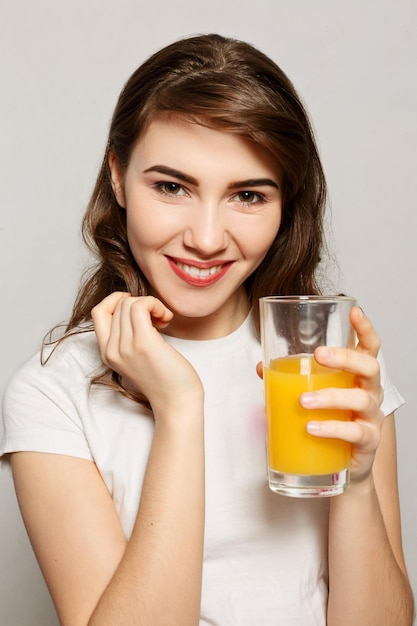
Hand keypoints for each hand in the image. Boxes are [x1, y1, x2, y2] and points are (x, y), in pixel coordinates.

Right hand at [91, 293, 203, 418]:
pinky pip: (141, 306)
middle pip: (118, 304)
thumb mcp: (136, 357)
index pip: (98, 312)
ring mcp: (126, 347)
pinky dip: (155, 304)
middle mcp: (112, 350)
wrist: (177, 401)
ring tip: (163, 319)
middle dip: (141, 303)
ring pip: (129, 303)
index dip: (117, 301)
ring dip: (151, 303)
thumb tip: (133, 305)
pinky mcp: (144, 343)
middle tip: (158, 318)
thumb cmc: (164, 377)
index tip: (139, 309)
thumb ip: (127, 336)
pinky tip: (166, 318)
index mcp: (107, 353)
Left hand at [300, 306, 383, 484]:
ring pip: (360, 399)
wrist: (341, 465)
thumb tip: (261, 367)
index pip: (370, 347)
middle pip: (369, 366)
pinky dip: (332, 429)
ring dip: (330, 397)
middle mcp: (370, 391)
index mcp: (358, 375)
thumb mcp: (310, 395)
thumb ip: (288, 379)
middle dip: (345, 357)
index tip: (354, 311)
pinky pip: (355, 433)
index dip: (365, 328)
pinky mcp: (367, 442)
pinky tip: (312, 428)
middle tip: (320, 355)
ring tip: (303, 401)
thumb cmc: (329, 420)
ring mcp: (371, 416)